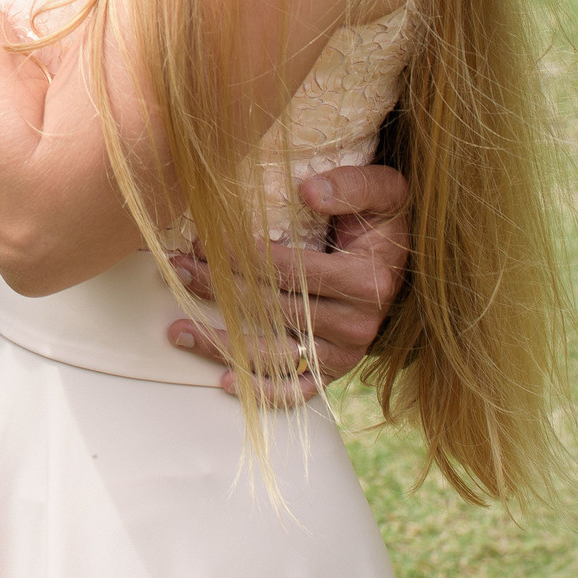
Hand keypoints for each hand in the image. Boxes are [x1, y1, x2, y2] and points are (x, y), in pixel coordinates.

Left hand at [164, 163, 409, 403]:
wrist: (401, 260)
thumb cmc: (381, 220)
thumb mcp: (383, 190)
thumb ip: (351, 186)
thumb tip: (309, 191)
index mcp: (364, 281)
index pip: (286, 270)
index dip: (239, 256)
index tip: (200, 240)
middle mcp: (355, 325)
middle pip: (270, 310)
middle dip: (217, 289)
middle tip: (176, 270)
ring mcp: (344, 353)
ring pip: (274, 355)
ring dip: (221, 344)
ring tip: (177, 330)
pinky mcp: (335, 371)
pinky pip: (298, 390)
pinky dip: (263, 392)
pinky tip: (223, 381)